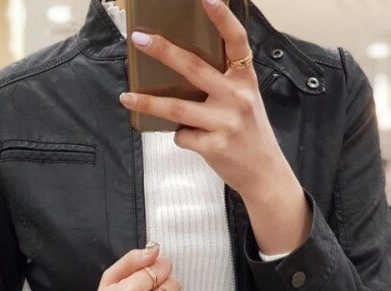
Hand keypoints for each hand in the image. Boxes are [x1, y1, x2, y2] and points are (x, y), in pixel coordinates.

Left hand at [118, 0, 298, 203]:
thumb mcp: (246, 102)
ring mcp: (225, 122)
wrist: (264, 173)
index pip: (236, 41)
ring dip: (147, 101)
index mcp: (245, 80)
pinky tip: (192, 139)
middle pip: (194, 68)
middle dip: (163, 51)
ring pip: (177, 107)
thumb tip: (180, 73)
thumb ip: (223, 85)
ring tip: (126, 96)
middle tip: (139, 39)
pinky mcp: (214, 146)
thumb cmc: (250, 134)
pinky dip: (180, 136)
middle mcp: (237, 97)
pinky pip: (182, 136)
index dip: (222, 17)